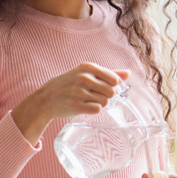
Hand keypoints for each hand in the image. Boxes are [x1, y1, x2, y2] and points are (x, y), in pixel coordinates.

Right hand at [11, 63, 129, 142]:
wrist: (47, 98)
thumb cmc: (70, 84)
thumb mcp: (87, 73)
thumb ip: (109, 73)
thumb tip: (129, 73)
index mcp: (88, 67)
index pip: (114, 79)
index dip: (112, 86)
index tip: (102, 88)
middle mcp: (84, 78)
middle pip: (111, 92)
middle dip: (105, 96)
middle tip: (93, 96)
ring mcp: (79, 92)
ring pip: (105, 101)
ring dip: (99, 103)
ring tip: (87, 100)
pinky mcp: (76, 105)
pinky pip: (97, 109)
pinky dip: (93, 110)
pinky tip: (85, 107)